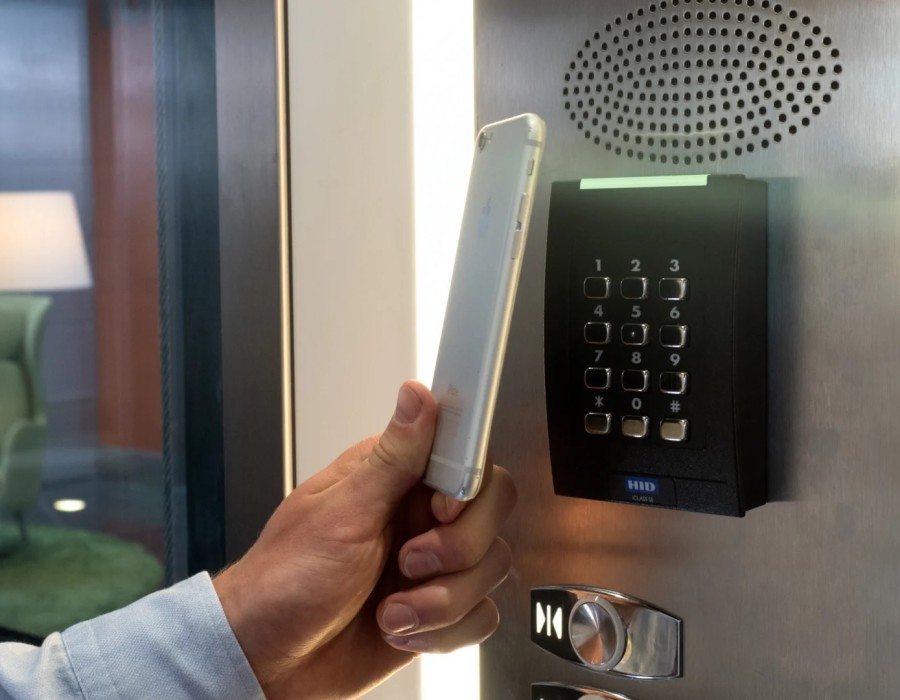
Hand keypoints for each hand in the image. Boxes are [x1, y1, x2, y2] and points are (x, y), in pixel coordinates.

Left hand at [212, 380, 516, 698]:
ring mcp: (432, 563)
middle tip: (407, 561)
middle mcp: (418, 514)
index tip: (441, 510)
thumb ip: (392, 458)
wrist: (269, 661)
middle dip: (457, 549)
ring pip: (490, 567)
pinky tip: (400, 629)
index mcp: (395, 476)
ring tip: (392, 608)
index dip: (467, 485)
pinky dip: (443, 630)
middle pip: (491, 510)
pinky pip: (480, 614)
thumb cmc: (284, 580)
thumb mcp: (340, 514)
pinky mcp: (439, 608)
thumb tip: (417, 396)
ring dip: (441, 600)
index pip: (467, 456)